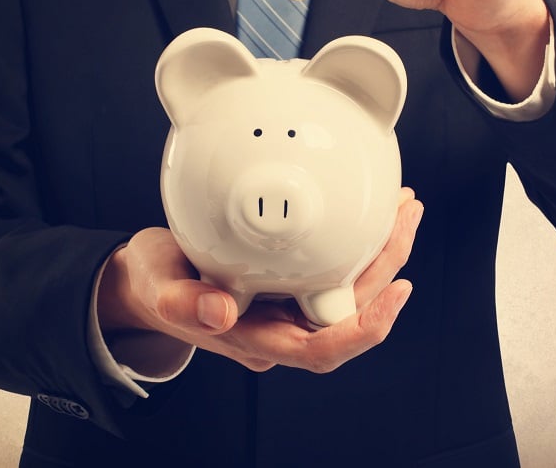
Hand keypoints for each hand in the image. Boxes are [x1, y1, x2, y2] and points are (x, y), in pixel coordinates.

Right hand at [96, 189, 423, 372]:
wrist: (149, 276)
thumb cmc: (154, 285)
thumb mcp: (159, 289)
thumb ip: (183, 303)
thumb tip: (220, 313)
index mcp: (259, 339)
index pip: (323, 349)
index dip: (366, 328)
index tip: (397, 291)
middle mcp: (284, 326)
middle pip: (352, 311)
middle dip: (387, 266)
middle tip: (406, 215)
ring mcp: (290, 302)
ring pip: (351, 287)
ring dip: (382, 249)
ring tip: (402, 206)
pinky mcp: (290, 277)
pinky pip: (337, 265)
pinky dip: (359, 238)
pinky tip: (370, 209)